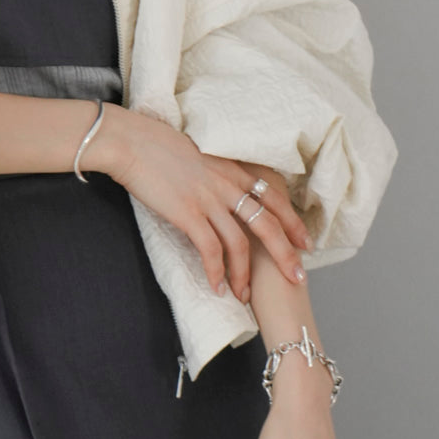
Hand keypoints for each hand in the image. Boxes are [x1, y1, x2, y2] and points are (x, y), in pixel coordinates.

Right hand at [97, 111, 310, 300]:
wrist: (133, 142)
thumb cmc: (159, 147)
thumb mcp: (200, 156)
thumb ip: (216, 174)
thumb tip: (222, 192)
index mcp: (233, 170)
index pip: (274, 198)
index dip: (293, 223)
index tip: (305, 243)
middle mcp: (227, 185)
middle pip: (268, 225)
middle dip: (286, 255)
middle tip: (297, 278)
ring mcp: (208, 200)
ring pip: (240, 244)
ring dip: (244, 275)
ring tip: (244, 296)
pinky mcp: (188, 213)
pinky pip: (210, 250)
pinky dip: (215, 272)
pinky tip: (216, 287)